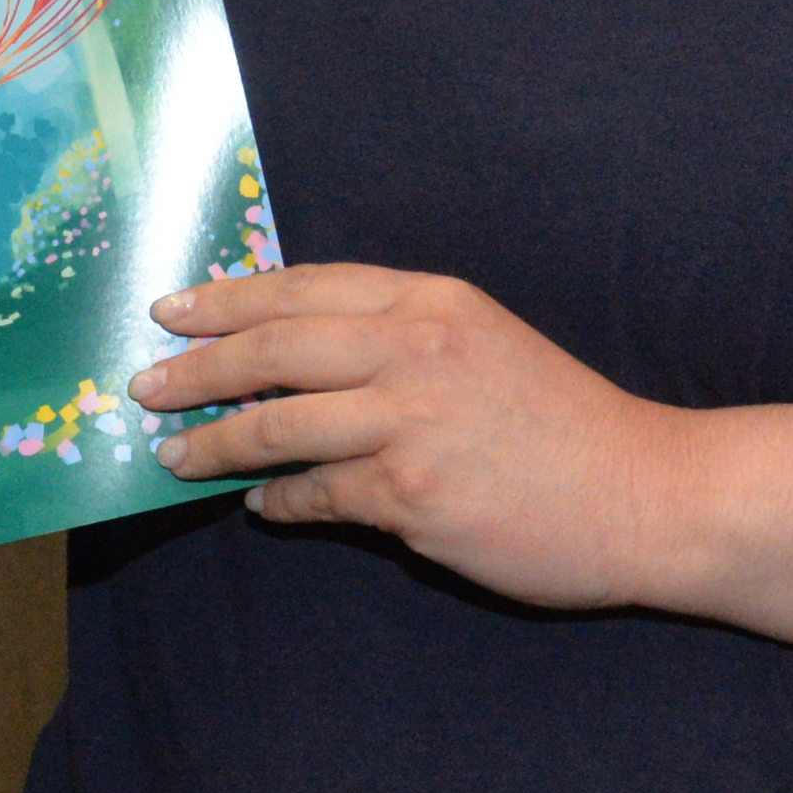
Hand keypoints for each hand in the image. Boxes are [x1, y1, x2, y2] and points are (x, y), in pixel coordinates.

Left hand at [132, 264, 689, 612]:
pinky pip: (316, 495)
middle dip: (197, 366)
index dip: (228, 298)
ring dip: (214, 440)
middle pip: (273, 346)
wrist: (648, 492)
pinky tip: (260, 505)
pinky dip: (277, 501)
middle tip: (143, 384)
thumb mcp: (482, 343)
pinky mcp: (412, 494)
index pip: (303, 286)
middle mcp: (413, 349)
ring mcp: (410, 421)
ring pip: (278, 422)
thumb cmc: (563, 423)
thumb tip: (297, 357)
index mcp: (430, 302)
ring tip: (173, 454)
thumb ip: (397, 338)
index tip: (172, 310)